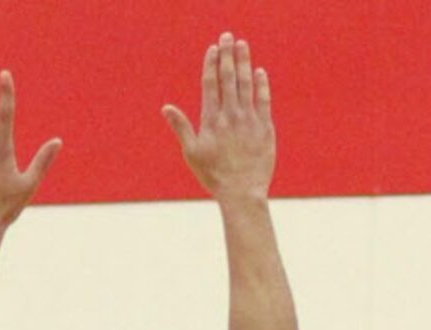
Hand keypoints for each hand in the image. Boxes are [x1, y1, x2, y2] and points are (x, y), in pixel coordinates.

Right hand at [164, 33, 274, 203]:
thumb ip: (181, 127)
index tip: (213, 49)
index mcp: (211, 120)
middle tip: (227, 36)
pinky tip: (259, 72)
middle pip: (228, 77)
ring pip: (246, 83)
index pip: (210, 84)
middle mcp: (230, 115)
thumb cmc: (214, 176)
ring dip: (244, 62)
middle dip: (227, 55)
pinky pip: (263, 100)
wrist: (241, 192)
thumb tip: (166, 108)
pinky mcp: (264, 127)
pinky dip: (261, 84)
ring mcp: (249, 119)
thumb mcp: (192, 153)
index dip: (211, 64)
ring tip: (242, 45)